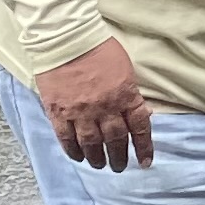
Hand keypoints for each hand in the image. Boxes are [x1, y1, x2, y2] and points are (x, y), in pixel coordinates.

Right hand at [37, 36, 153, 169]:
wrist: (66, 38)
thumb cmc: (99, 48)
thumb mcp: (125, 69)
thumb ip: (131, 93)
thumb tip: (139, 113)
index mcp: (125, 95)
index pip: (139, 127)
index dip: (144, 147)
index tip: (145, 162)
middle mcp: (105, 107)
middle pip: (115, 140)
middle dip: (119, 156)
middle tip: (119, 167)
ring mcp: (80, 112)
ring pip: (91, 143)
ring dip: (97, 158)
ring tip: (99, 165)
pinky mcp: (59, 111)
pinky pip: (66, 138)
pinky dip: (73, 150)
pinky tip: (78, 157)